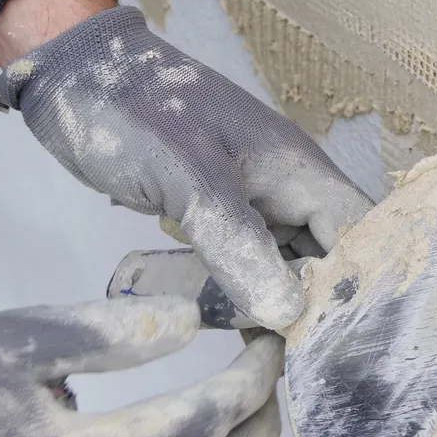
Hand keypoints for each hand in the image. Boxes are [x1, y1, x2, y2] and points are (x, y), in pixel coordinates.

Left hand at [0, 0, 373, 329]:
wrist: (75, 76)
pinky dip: (224, 292)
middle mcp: (288, 191)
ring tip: (244, 350)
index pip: (361, 236)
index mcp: (300, 171)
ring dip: (262, 305)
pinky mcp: (216, 218)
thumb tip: (289, 315)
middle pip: (327, 261)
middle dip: (312, 310)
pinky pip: (239, 265)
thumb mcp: (189, 180)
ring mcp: (252, 205)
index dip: (360, 287)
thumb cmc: (136, 114)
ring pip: (281, 269)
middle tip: (286, 360)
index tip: (338, 343)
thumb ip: (238, 246)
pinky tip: (208, 322)